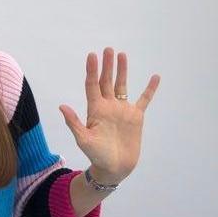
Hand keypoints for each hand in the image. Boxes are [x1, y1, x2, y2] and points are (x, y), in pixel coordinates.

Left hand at [58, 47, 159, 182]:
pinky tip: (155, 77)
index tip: (92, 56)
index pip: (92, 85)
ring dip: (122, 71)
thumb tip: (62, 106)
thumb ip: (74, 122)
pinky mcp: (136, 117)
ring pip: (122, 85)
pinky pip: (144, 99)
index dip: (92, 70)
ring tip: (122, 55)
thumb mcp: (83, 139)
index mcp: (95, 109)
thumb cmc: (96, 155)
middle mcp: (108, 106)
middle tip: (108, 49)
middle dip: (107, 65)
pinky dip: (150, 89)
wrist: (114, 167)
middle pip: (107, 81)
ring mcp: (122, 110)